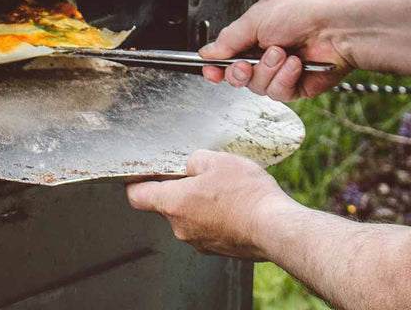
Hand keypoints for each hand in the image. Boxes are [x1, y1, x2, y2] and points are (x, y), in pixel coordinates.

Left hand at [126, 150, 292, 258]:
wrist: (275, 228)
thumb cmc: (245, 194)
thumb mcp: (217, 161)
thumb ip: (194, 161)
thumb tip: (190, 167)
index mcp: (173, 204)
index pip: (137, 197)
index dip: (136, 183)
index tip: (140, 175)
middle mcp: (181, 228)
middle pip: (167, 206)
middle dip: (179, 189)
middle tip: (201, 175)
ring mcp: (199, 242)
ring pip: (190, 217)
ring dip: (200, 204)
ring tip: (224, 190)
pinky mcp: (218, 249)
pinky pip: (208, 228)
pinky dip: (216, 217)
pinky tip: (235, 205)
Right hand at [200, 0, 354, 99]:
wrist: (338, 27)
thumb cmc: (303, 12)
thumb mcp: (256, 18)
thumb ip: (229, 39)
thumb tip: (207, 52)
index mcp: (255, 33)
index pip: (227, 55)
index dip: (216, 66)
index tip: (210, 70)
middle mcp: (266, 53)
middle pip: (238, 76)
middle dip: (239, 71)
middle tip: (246, 64)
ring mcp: (281, 71)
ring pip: (257, 86)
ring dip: (267, 70)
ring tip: (283, 53)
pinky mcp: (296, 86)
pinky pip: (278, 92)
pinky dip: (285, 78)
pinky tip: (296, 64)